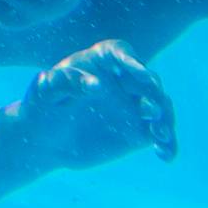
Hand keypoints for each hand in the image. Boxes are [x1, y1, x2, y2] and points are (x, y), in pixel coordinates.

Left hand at [18, 40, 175, 167]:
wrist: (43, 141)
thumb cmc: (40, 108)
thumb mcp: (44, 93)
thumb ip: (65, 83)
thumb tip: (96, 84)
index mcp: (99, 62)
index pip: (120, 52)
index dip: (132, 61)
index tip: (139, 75)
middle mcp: (122, 81)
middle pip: (147, 80)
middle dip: (154, 93)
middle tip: (153, 110)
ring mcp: (133, 106)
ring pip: (159, 107)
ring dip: (165, 119)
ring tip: (161, 135)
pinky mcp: (138, 132)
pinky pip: (159, 135)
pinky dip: (167, 144)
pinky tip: (166, 155)